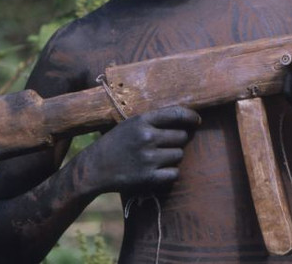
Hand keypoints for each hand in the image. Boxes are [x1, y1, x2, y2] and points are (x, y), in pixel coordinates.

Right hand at [80, 105, 200, 195]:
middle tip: (166, 144)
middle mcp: (147, 137)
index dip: (191, 116)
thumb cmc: (116, 143)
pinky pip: (174, 173)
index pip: (176, 114)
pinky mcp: (149, 177)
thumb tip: (184, 120)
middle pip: (181, 136)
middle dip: (177, 140)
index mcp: (142, 121)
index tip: (196, 120)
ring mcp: (148, 158)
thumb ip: (154, 121)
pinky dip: (170, 173)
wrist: (95, 168)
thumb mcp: (131, 124)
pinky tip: (158, 170)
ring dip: (172, 156)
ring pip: (179, 155)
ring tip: (157, 157)